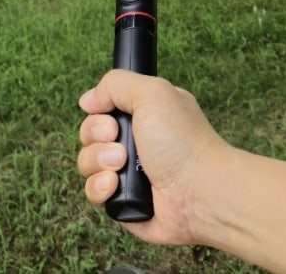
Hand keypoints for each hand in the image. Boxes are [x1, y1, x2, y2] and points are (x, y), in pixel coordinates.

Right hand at [78, 70, 229, 245]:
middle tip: (120, 143)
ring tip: (120, 165)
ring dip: (98, 162)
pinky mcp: (122, 201)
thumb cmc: (182, 140)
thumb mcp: (151, 92)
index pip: (103, 107)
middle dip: (97, 136)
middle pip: (90, 134)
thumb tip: (87, 100)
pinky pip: (93, 192)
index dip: (99, 112)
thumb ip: (116, 84)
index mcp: (144, 113)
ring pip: (87, 162)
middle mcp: (135, 140)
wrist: (199, 192)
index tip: (111, 117)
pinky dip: (100, 188)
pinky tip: (115, 186)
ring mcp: (128, 171)